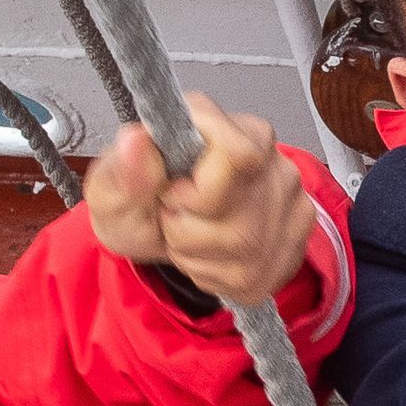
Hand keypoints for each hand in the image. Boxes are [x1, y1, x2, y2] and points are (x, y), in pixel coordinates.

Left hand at [88, 94, 319, 309]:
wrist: (158, 234)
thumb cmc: (137, 202)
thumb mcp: (110, 190)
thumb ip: (122, 170)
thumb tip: (137, 140)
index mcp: (234, 128)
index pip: (239, 154)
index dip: (196, 188)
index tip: (172, 190)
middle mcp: (274, 163)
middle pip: (240, 215)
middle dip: (189, 228)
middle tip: (173, 215)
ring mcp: (292, 207)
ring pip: (246, 251)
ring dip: (198, 254)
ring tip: (186, 237)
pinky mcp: (295, 247)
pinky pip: (253, 277)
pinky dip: (216, 275)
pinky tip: (206, 255)